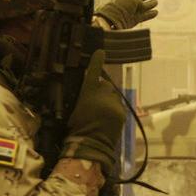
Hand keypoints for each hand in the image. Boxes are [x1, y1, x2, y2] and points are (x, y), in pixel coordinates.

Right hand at [61, 51, 125, 172]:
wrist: (92, 144)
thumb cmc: (77, 128)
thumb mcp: (74, 109)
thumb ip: (83, 97)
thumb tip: (89, 92)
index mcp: (89, 92)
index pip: (93, 72)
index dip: (97, 61)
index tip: (100, 52)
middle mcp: (104, 95)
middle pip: (105, 86)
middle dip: (101, 90)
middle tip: (94, 103)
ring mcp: (114, 103)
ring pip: (112, 96)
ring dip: (108, 100)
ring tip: (100, 113)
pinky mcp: (122, 112)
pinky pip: (118, 106)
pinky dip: (113, 110)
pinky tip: (106, 119)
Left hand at [95, 0, 157, 29]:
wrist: (115, 21)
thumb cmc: (121, 7)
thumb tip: (143, 5)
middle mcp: (128, 2)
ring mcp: (132, 12)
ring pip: (143, 7)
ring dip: (150, 4)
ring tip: (155, 2)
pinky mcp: (134, 20)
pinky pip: (144, 16)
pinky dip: (150, 14)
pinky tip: (155, 12)